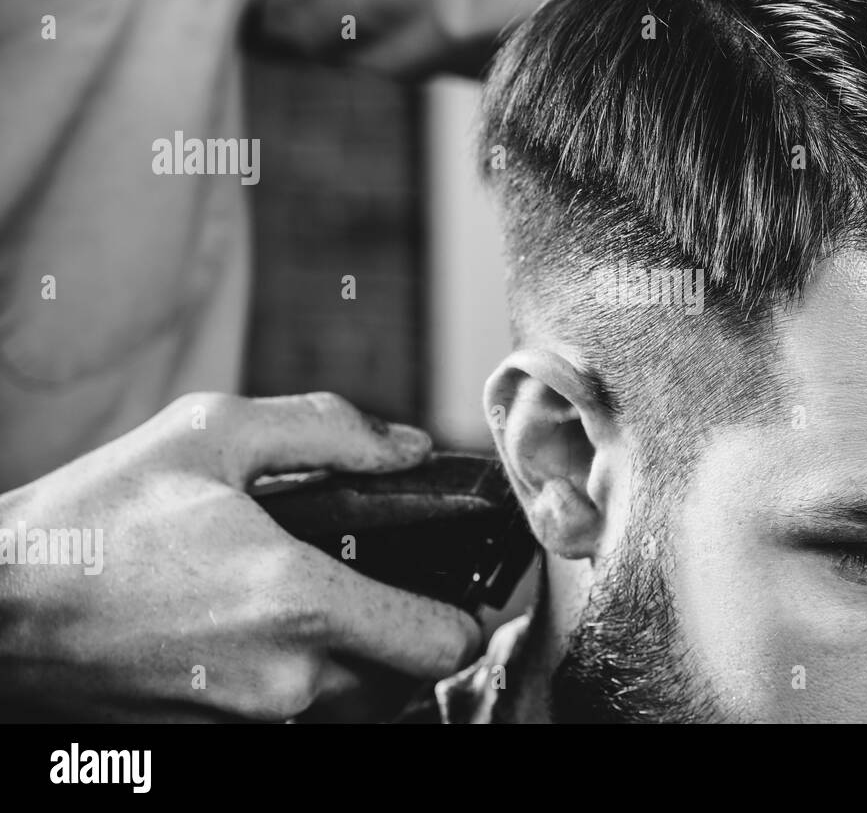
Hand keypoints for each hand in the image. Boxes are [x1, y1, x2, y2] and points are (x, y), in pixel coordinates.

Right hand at [0, 392, 480, 720]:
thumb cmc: (94, 517)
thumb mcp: (210, 435)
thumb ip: (330, 431)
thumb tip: (411, 449)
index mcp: (296, 604)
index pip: (444, 645)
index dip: (466, 613)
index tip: (459, 583)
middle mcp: (282, 682)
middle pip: (408, 678)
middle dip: (410, 629)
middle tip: (383, 576)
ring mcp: (245, 724)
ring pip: (354, 702)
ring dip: (357, 655)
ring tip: (314, 596)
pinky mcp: (211, 741)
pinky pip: (293, 718)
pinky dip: (300, 679)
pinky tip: (259, 628)